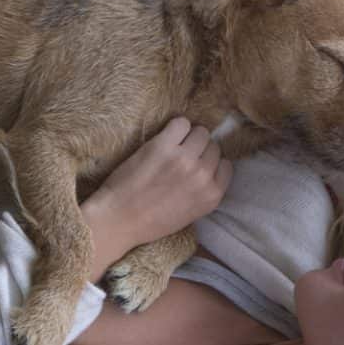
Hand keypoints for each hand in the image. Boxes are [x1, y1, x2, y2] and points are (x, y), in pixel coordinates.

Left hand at [80, 116, 232, 274]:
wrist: (118, 220)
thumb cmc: (150, 221)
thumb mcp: (190, 214)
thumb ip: (203, 192)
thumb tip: (209, 168)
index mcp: (212, 195)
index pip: (225, 165)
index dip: (208, 163)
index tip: (195, 166)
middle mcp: (203, 176)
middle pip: (212, 146)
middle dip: (198, 150)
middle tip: (180, 156)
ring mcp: (184, 159)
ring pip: (200, 132)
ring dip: (188, 136)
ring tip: (172, 146)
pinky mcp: (163, 146)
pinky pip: (181, 123)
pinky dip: (175, 127)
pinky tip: (164, 138)